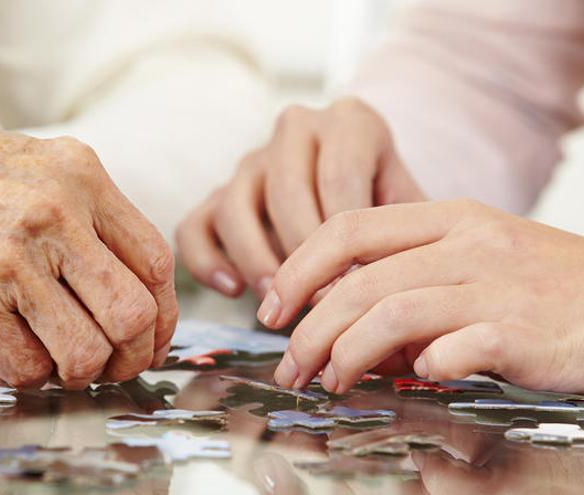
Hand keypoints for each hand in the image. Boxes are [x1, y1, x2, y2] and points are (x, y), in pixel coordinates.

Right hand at [0, 108, 177, 388]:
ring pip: (84, 353)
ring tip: (58, 361)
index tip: (151, 335)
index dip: (163, 314)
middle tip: (112, 364)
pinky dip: (26, 375)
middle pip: (132, 314)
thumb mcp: (28, 162)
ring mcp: (7, 258)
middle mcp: (52, 213)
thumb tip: (132, 284)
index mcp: (78, 173)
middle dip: (131, 354)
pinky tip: (12, 353)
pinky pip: (25, 367)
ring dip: (76, 372)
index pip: (155, 261)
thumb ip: (83, 212)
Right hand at [176, 98, 424, 297]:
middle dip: (303, 255)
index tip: (357, 288)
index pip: (340, 178)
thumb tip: (394, 287)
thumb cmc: (391, 206)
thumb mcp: (412, 205)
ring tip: (279, 301)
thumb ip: (407, 232)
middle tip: (322, 303)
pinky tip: (234, 290)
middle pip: (287, 192)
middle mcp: (295, 130)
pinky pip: (194, 227)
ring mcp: (250, 161)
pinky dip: (207, 261)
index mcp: (350, 121)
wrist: (360, 187)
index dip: (347, 242)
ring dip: (256, 260)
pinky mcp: (215, 196)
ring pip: (235, 206)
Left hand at [258, 199, 583, 393]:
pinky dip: (423, 364)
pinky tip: (414, 377)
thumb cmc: (540, 287)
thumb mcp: (474, 258)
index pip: (347, 228)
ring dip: (346, 353)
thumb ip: (407, 273)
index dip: (298, 269)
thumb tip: (336, 315)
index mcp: (448, 217)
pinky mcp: (522, 332)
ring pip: (392, 313)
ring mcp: (497, 286)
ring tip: (330, 381)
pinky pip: (455, 348)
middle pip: (358, 281)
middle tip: (290, 366)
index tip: (273, 310)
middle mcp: (468, 243)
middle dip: (309, 329)